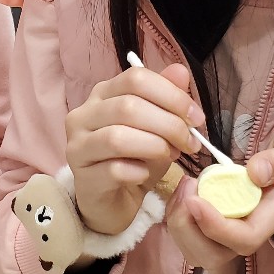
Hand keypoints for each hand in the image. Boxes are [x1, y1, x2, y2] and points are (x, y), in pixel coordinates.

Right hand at [66, 63, 203, 235]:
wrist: (113, 202)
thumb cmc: (135, 160)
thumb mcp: (157, 127)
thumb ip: (167, 98)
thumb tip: (180, 71)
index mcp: (103, 94)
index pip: (135, 79)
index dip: (171, 95)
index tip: (196, 117)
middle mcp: (84, 115)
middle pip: (128, 107)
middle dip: (169, 124)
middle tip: (190, 143)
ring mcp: (78, 146)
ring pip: (117, 138)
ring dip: (155, 147)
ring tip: (171, 157)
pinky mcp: (83, 178)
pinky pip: (114, 170)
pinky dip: (139, 172)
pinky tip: (145, 175)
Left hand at [165, 127, 273, 269]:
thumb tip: (256, 173)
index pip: (245, 238)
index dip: (216, 226)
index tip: (195, 198)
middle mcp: (253, 230)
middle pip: (214, 256)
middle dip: (189, 228)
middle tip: (188, 186)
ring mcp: (236, 231)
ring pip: (199, 252)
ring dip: (180, 224)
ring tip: (185, 186)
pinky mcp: (223, 225)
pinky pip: (194, 236)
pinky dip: (180, 216)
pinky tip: (187, 189)